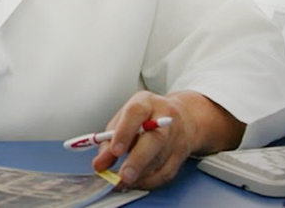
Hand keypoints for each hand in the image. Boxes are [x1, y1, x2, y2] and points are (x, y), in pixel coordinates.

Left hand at [90, 91, 243, 189]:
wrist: (184, 116)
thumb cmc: (147, 114)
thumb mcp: (127, 115)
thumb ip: (110, 136)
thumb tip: (99, 160)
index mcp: (147, 102)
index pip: (135, 113)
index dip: (123, 132)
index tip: (111, 150)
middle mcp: (165, 119)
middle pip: (153, 141)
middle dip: (136, 161)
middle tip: (121, 176)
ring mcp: (177, 139)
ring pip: (160, 161)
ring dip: (139, 175)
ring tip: (122, 182)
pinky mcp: (181, 156)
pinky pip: (166, 173)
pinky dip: (150, 181)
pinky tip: (137, 183)